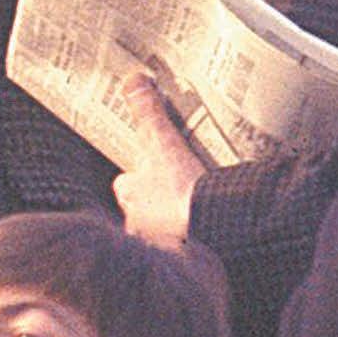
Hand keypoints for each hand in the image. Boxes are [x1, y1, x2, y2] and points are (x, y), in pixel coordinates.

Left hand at [112, 73, 202, 246]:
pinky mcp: (181, 255)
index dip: (138, 175)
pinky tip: (207, 231)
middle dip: (157, 199)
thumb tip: (132, 81)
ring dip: (174, 220)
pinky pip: (182, 245)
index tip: (155, 168)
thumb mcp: (162, 141)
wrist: (211, 223)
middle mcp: (136, 223)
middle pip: (143, 207)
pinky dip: (192, 239)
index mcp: (129, 196)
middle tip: (180, 187)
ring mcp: (157, 241)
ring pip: (161, 228)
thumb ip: (147, 111)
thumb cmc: (180, 185)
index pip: (126, 183)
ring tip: (196, 207)